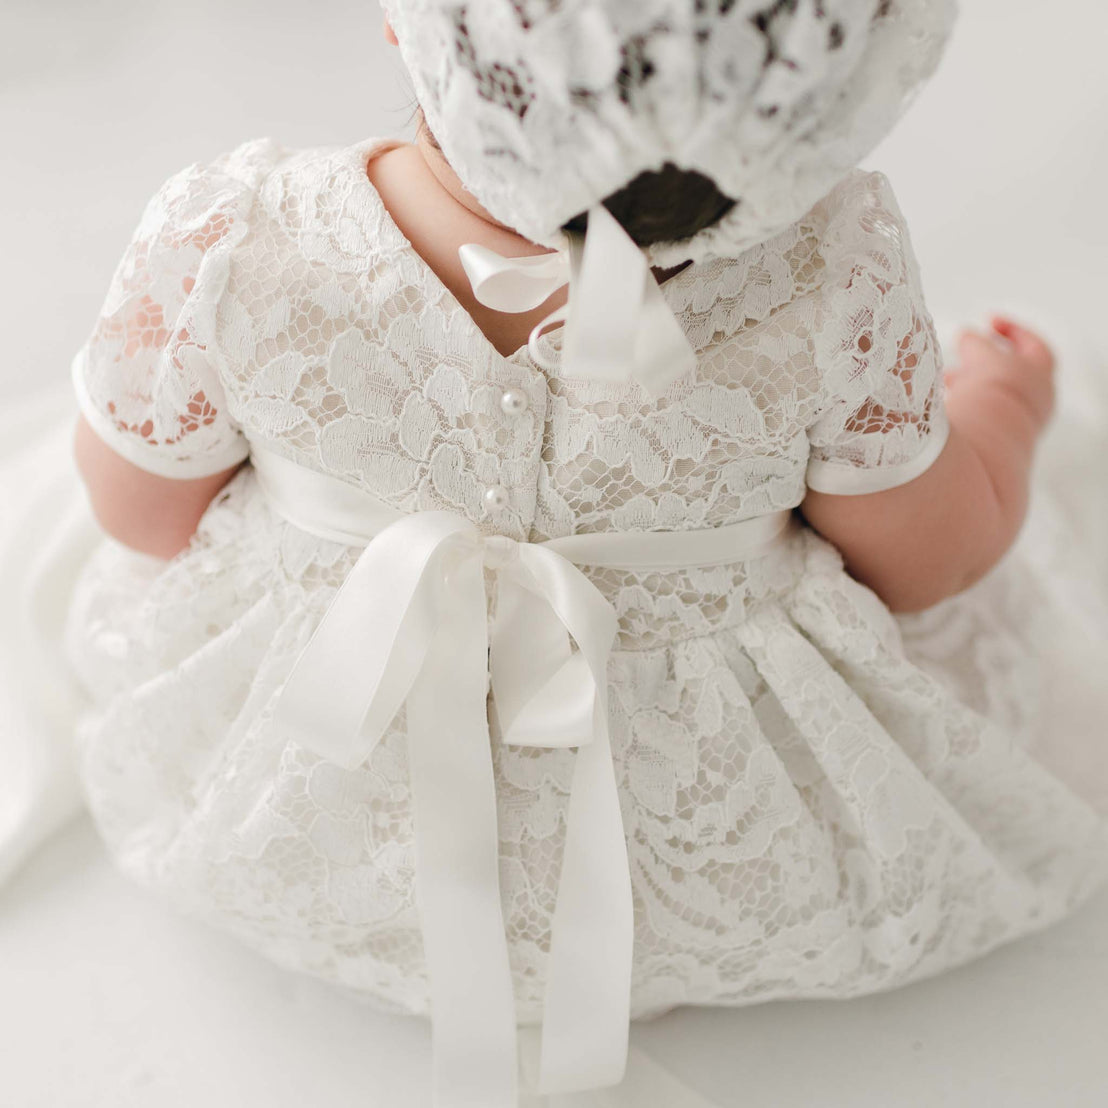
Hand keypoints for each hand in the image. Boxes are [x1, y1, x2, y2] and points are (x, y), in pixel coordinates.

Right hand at [944, 316, 1055, 436]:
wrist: (987, 442)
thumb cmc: (989, 392)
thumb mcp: (982, 356)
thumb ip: (974, 342)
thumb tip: (965, 334)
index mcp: (1041, 375)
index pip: (1034, 345)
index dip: (1012, 329)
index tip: (988, 320)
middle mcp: (1035, 401)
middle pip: (1012, 373)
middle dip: (984, 360)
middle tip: (961, 353)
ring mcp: (1018, 424)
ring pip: (993, 397)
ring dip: (970, 384)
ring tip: (945, 379)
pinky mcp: (996, 444)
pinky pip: (981, 417)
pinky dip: (966, 405)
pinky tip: (944, 403)